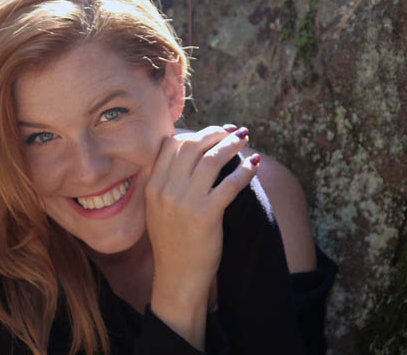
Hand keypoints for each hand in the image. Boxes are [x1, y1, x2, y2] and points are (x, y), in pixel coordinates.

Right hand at [144, 125, 259, 348]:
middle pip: (192, 146)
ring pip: (212, 159)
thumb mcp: (156, 209)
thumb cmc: (171, 242)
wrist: (177, 276)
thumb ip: (165, 182)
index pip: (171, 145)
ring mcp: (186, 202)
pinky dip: (245, 170)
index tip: (211, 133)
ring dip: (232, 145)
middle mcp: (166, 190)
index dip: (194, 133)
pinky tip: (253, 164)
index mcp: (153, 186)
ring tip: (244, 139)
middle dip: (215, 133)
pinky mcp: (207, 215)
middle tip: (231, 131)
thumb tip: (186, 154)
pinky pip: (230, 183)